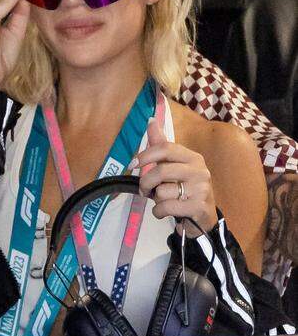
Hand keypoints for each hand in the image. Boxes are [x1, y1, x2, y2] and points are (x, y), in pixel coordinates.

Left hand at [137, 117, 218, 236]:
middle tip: (144, 190)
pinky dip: (159, 212)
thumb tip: (150, 119)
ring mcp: (201, 190)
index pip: (165, 148)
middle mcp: (200, 171)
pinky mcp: (199, 207)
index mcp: (193, 157)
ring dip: (155, 200)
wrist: (203, 216)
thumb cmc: (184, 187)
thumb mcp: (173, 164)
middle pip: (160, 171)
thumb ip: (161, 144)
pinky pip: (166, 207)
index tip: (132, 164)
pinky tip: (165, 211)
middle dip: (146, 183)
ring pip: (162, 192)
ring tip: (164, 200)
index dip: (145, 155)